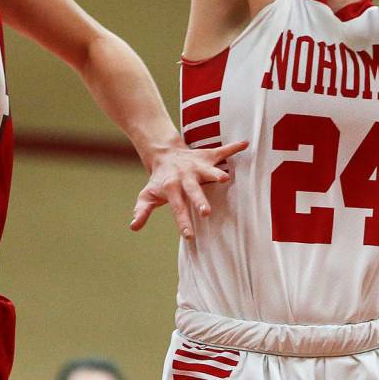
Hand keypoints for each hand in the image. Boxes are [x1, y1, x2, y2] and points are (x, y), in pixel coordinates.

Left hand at [130, 139, 247, 237]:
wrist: (164, 153)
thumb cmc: (159, 180)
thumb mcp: (148, 194)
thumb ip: (142, 210)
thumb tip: (133, 226)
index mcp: (172, 187)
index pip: (177, 207)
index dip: (183, 221)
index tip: (189, 235)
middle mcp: (186, 176)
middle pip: (193, 190)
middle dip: (200, 200)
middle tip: (207, 212)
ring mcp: (198, 165)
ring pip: (209, 170)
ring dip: (216, 174)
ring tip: (226, 178)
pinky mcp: (207, 156)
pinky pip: (222, 150)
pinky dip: (233, 147)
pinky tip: (245, 144)